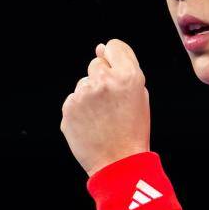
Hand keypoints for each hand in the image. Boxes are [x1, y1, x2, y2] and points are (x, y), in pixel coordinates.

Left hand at [60, 38, 151, 176]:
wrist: (119, 162)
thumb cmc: (133, 128)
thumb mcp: (140, 95)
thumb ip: (123, 68)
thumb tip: (99, 48)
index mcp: (128, 76)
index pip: (114, 46)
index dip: (116, 60)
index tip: (117, 74)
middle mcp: (104, 81)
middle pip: (96, 64)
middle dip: (102, 79)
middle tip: (112, 104)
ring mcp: (83, 94)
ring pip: (83, 84)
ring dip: (90, 96)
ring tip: (102, 118)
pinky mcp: (68, 108)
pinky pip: (73, 100)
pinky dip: (80, 109)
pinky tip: (91, 125)